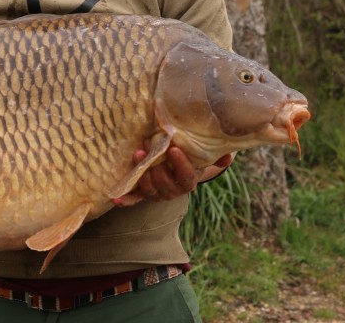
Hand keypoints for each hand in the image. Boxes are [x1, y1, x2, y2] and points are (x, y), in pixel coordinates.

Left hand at [113, 146, 233, 206]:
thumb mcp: (203, 155)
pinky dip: (126, 199)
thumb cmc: (190, 158)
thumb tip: (228, 156)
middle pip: (165, 182)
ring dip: (142, 174)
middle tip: (148, 144)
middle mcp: (172, 190)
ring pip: (149, 188)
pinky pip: (134, 198)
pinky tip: (116, 198)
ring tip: (137, 154)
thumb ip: (216, 156)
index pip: (186, 177)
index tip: (174, 150)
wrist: (175, 169)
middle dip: (156, 165)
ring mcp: (156, 192)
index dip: (181, 165)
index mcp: (188, 181)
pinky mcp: (142, 192)